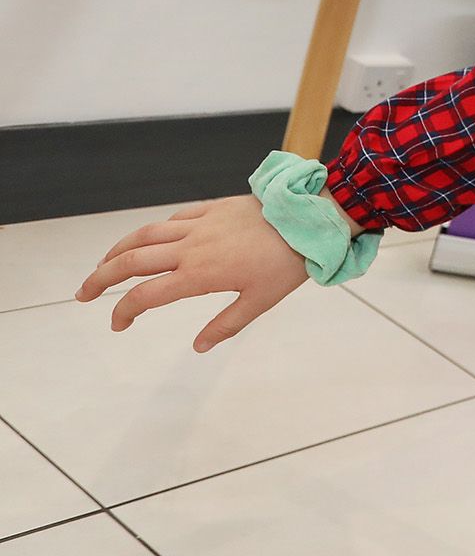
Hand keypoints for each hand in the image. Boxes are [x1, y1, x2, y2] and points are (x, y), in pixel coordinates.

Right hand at [74, 196, 309, 352]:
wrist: (309, 220)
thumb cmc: (288, 263)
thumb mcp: (261, 302)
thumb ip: (226, 325)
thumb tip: (198, 348)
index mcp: (199, 274)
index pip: (146, 295)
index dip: (124, 311)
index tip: (117, 324)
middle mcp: (190, 247)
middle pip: (131, 261)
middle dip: (101, 278)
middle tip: (84, 293)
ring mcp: (199, 224)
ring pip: (145, 234)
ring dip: (118, 250)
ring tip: (104, 264)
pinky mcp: (211, 207)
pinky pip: (173, 218)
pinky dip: (154, 230)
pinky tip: (150, 239)